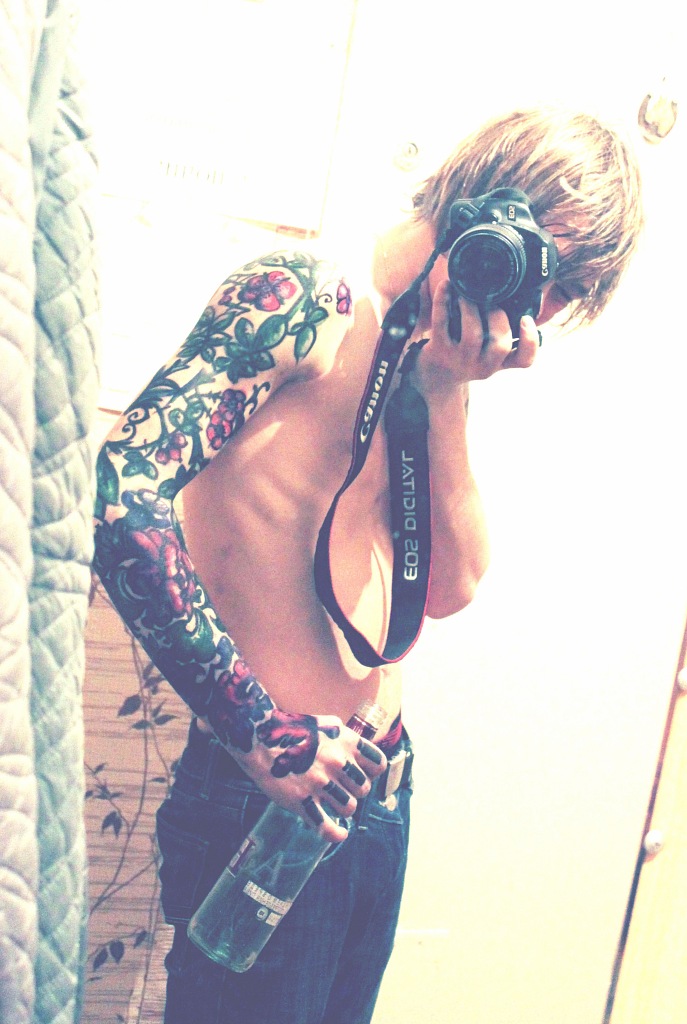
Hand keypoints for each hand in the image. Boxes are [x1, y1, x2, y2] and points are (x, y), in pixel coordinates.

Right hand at [231, 711, 387, 842]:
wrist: (259, 737)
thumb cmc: (293, 728)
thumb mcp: (327, 723)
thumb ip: (346, 737)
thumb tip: (359, 750)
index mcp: (346, 742)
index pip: (378, 765)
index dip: (371, 772)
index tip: (362, 775)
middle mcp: (337, 762)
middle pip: (364, 789)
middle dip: (355, 791)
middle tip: (342, 789)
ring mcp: (320, 783)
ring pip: (349, 808)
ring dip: (342, 807)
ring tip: (333, 804)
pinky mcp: (303, 801)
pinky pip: (328, 827)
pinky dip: (336, 834)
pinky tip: (338, 833)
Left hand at [421, 279, 540, 391]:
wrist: (436, 375)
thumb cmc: (468, 354)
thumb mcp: (489, 351)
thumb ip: (503, 332)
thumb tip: (514, 295)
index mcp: (500, 363)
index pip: (524, 360)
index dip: (530, 341)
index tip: (526, 318)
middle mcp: (483, 366)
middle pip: (500, 345)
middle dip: (498, 317)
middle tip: (490, 301)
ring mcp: (460, 360)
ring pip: (472, 334)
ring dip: (471, 307)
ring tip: (467, 293)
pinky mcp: (439, 351)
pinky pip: (441, 323)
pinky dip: (443, 301)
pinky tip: (446, 285)